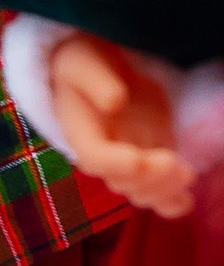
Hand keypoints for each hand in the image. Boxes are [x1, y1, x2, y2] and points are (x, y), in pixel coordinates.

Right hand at [50, 35, 196, 218]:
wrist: (102, 71)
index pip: (94, 157)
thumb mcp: (83, 63)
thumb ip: (96, 81)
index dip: (115, 164)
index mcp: (80, 132)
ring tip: (185, 172)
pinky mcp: (151, 162)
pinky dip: (173, 203)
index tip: (138, 159)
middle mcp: (103, 154)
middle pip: (122, 182)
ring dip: (164, 190)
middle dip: (149, 178)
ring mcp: (128, 160)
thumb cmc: (86, 64)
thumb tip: (114, 102)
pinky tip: (185, 200)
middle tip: (173, 162)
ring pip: (142, 192)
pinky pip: (159, 195)